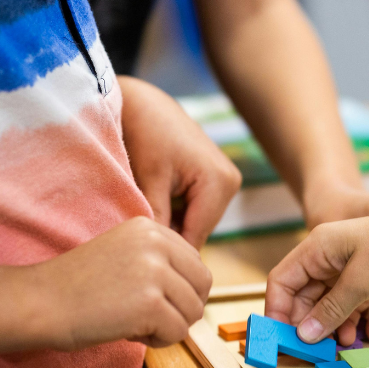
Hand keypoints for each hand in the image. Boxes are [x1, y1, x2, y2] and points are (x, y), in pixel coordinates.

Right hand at [37, 217, 211, 348]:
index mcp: (150, 227)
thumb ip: (159, 261)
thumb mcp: (123, 255)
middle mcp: (156, 243)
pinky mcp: (151, 303)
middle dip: (181, 308)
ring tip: (135, 323)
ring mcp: (155, 272)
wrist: (40, 302)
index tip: (150, 300)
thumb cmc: (77, 287)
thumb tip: (200, 290)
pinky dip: (158, 341)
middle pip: (202, 286)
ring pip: (193, 311)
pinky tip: (130, 333)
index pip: (196, 264)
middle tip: (148, 317)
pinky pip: (178, 333)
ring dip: (169, 326)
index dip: (180, 291)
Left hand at [118, 76, 241, 248]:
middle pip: (198, 231)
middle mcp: (230, 183)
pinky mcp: (215, 179)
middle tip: (138, 242)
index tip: (145, 265)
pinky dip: (175, 212)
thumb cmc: (145, 133)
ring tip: (142, 220)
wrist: (144, 102)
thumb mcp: (149, 179)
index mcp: (220, 183)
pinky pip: (195, 209)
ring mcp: (225, 181)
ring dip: (172, 225)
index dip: (171, 253)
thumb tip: (157, 256)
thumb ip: (156, 219)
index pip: (196, 236)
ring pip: (196, 222)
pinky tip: (153, 203)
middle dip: (170, 237)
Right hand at [265, 203, 368, 342]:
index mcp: (320, 246)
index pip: (283, 280)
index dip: (277, 310)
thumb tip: (305, 334)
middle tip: (309, 352)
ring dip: (329, 326)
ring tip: (337, 347)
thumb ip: (331, 310)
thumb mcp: (361, 282)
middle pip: (304, 295)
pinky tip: (358, 337)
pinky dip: (350, 322)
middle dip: (305, 324)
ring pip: (328, 304)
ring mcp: (352, 270)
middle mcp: (331, 257)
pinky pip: (350, 306)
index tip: (279, 338)